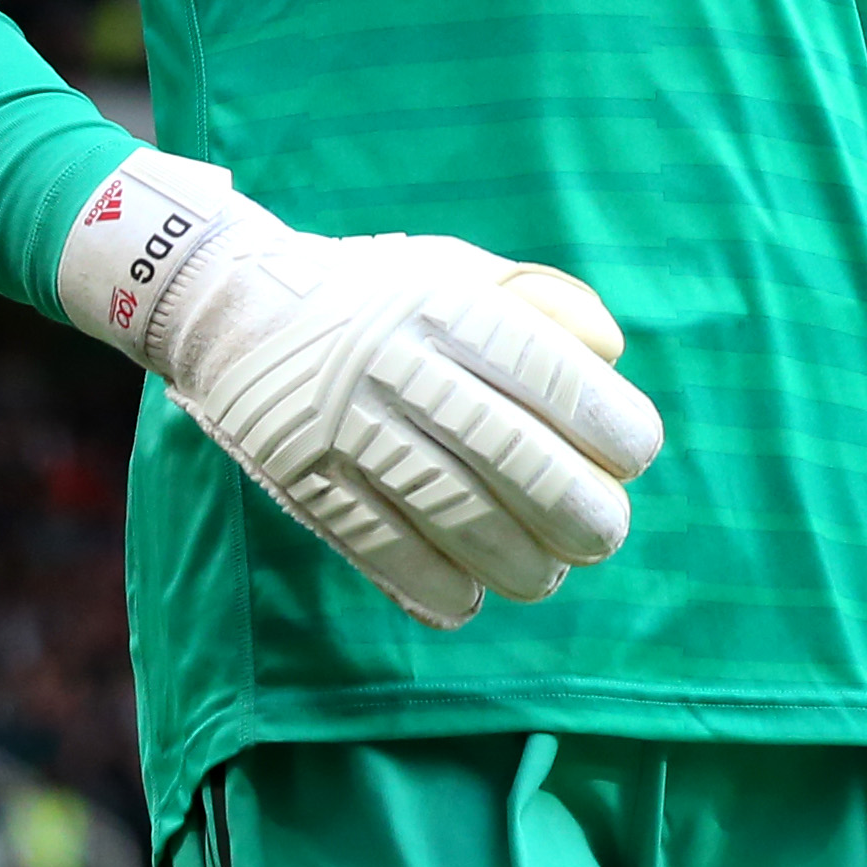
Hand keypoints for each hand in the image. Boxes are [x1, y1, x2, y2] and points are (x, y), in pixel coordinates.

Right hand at [58, 149, 664, 627]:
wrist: (234, 306)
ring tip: (544, 572)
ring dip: (518, 562)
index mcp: (447, 306)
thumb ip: (539, 303)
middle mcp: (399, 364)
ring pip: (456, 517)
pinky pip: (382, 549)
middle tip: (603, 535)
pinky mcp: (301, 476)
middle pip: (515, 459)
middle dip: (579, 513)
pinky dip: (437, 588)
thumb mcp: (454, 268)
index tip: (632, 456)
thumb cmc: (374, 294)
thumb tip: (612, 357)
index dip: (611, 428)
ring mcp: (345, 424)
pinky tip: (468, 598)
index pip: (553, 376)